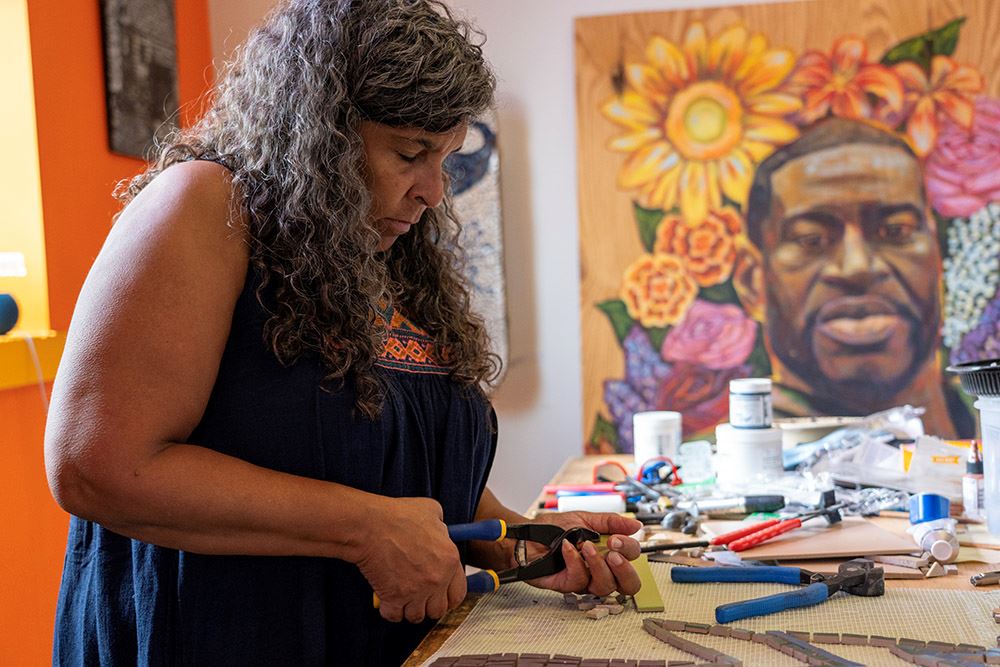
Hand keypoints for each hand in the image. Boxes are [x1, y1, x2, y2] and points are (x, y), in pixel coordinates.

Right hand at [355, 497, 466, 623]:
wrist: (371, 525)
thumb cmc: (398, 515)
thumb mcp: (432, 511)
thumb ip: (441, 527)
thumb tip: (441, 531)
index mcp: (449, 559)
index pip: (458, 593)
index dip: (447, 596)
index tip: (439, 596)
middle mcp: (437, 578)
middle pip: (438, 610)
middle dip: (428, 605)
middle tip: (418, 597)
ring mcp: (416, 591)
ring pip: (417, 616)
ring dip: (409, 609)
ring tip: (402, 598)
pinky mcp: (395, 598)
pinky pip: (394, 616)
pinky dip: (390, 611)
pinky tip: (387, 600)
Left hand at [524, 512, 641, 596]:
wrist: (528, 535)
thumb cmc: (554, 529)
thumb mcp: (585, 519)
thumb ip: (610, 522)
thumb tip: (636, 525)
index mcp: (608, 553)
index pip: (632, 559)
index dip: (629, 550)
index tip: (616, 539)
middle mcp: (600, 570)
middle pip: (628, 584)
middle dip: (625, 570)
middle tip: (613, 554)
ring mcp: (585, 580)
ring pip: (605, 586)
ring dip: (598, 565)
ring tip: (586, 547)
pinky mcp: (567, 585)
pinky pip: (579, 580)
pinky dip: (574, 561)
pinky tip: (567, 548)